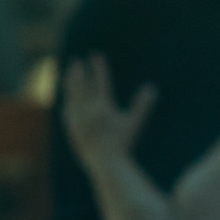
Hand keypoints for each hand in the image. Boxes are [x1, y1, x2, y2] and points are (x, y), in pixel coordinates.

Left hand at [61, 53, 155, 171]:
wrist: (105, 164)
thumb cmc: (123, 144)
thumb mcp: (134, 123)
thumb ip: (142, 105)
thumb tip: (151, 88)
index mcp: (102, 108)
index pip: (100, 82)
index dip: (98, 68)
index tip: (96, 55)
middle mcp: (86, 112)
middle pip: (80, 87)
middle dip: (78, 72)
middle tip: (76, 60)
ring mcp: (77, 121)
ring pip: (71, 98)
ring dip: (70, 85)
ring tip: (69, 75)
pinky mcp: (72, 131)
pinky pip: (68, 113)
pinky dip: (68, 104)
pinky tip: (67, 102)